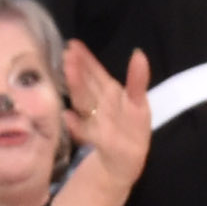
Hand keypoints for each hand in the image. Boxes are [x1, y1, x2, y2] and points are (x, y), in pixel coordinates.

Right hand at [63, 42, 152, 188]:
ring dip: (76, 88)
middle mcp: (96, 102)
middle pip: (86, 85)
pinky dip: (75, 125)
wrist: (125, 160)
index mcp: (107, 91)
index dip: (86, 59)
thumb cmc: (132, 128)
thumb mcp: (138, 102)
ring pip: (83, 102)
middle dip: (78, 71)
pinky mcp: (92, 139)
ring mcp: (92, 120)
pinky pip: (83, 131)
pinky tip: (67, 117)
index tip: (74, 45)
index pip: (94, 72)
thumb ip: (138, 80)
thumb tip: (138, 53)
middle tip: (68, 56)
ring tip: (68, 72)